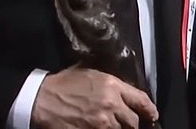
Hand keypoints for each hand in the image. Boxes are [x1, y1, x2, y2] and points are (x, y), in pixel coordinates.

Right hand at [31, 67, 157, 128]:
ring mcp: (101, 124)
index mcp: (112, 86)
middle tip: (130, 123)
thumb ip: (110, 82)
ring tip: (114, 126)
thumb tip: (123, 89)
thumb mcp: (91, 72)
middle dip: (133, 123)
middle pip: (133, 121)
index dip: (149, 109)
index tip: (152, 114)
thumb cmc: (64, 84)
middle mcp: (110, 105)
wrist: (43, 99)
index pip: (141, 100)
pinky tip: (103, 128)